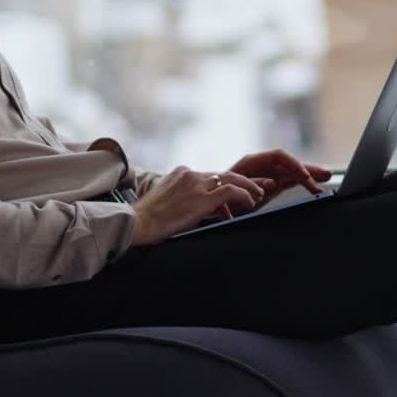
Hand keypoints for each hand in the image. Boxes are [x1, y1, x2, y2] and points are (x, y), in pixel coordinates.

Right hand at [131, 167, 265, 245]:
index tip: (234, 195)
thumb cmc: (147, 220)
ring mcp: (196, 185)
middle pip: (224, 174)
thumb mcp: (166, 202)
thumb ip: (183, 200)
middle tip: (257, 188)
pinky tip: (251, 202)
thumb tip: (196, 211)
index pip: (209, 176)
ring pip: (231, 179)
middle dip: (244, 181)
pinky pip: (231, 191)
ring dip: (249, 187)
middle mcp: (190, 175)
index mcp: (180, 173)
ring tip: (259, 195)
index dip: (224, 186)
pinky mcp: (201, 198)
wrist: (138, 222)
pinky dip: (244, 195)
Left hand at [225, 148, 332, 213]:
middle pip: (289, 164)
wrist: (208, 209)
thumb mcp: (232, 193)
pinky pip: (289, 182)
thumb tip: (272, 183)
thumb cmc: (217, 198)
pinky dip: (302, 184)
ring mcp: (266, 176)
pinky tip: (314, 188)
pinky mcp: (270, 187)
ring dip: (309, 176)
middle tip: (326, 175)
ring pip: (292, 173)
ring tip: (326, 179)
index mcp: (250, 163)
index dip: (293, 164)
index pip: (278, 156)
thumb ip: (251, 186)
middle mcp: (260, 167)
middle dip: (307, 169)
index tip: (305, 176)